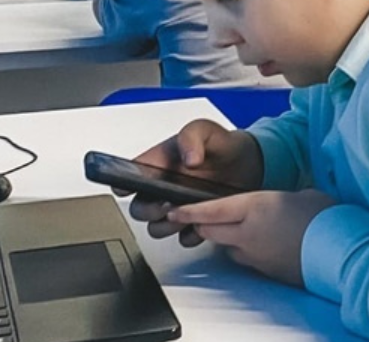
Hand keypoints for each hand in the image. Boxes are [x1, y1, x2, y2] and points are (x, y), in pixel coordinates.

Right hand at [118, 119, 263, 241]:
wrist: (247, 162)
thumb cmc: (220, 145)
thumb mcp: (205, 130)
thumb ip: (192, 137)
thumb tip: (189, 159)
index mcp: (157, 166)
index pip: (127, 178)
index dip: (121, 184)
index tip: (126, 187)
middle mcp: (162, 189)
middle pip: (139, 209)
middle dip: (148, 210)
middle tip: (165, 204)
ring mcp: (177, 208)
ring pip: (157, 228)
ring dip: (167, 226)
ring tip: (184, 214)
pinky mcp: (195, 222)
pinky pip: (184, 238)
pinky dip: (190, 235)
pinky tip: (201, 224)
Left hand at [166, 189, 337, 286]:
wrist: (341, 251)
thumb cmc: (326, 219)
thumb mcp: (300, 194)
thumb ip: (278, 199)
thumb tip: (276, 204)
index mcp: (256, 207)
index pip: (211, 210)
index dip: (189, 210)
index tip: (173, 210)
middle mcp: (249, 233)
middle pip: (211, 230)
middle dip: (203, 224)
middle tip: (200, 217)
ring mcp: (256, 255)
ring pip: (227, 247)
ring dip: (226, 238)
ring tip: (240, 229)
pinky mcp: (266, 270)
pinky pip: (246, 259)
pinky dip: (246, 250)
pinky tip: (262, 243)